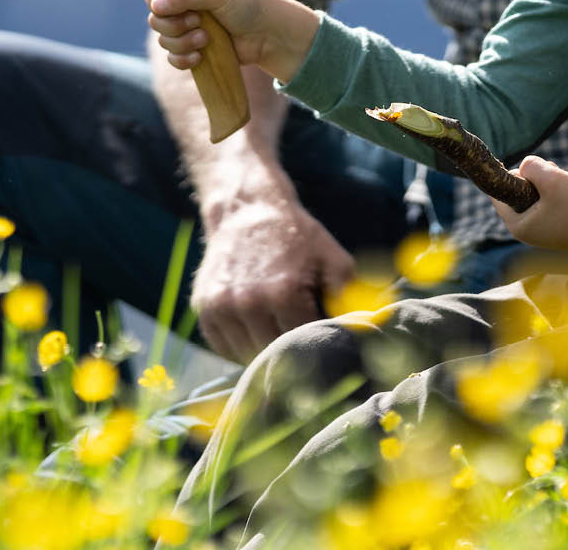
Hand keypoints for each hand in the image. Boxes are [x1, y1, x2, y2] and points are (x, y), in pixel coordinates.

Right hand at [144, 0, 318, 82]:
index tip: (171, 7)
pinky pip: (173, 59)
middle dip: (173, 24)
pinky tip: (200, 57)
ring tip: (207, 39)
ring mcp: (190, 28)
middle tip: (197, 22)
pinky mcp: (196, 50)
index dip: (157, 1)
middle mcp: (186, 5)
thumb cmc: (250, 5)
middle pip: (155, 18)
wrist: (272, 35)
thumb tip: (155, 5)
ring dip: (182, 42)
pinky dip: (182, 59)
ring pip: (164, 40)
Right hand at [192, 197, 355, 362]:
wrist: (248, 210)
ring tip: (276, 335)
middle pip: (273, 358)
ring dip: (261, 355)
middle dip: (289, 358)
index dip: (315, 352)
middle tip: (301, 349)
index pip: (303, 349)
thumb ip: (349, 297)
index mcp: (284, 293)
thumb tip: (364, 331)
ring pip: (245, 357)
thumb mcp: (333, 258)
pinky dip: (238, 347)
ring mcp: (221, 307)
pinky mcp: (203, 308)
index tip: (322, 349)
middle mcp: (248, 304)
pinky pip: (222, 348)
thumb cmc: (296, 237)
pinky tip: (254, 330)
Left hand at [490, 156, 567, 257]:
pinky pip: (549, 205)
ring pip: (535, 197)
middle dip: (532, 178)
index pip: (499, 195)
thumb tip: (525, 167)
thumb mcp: (551, 179)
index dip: (512, 175)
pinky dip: (556, 193)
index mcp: (519, 226)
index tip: (530, 169)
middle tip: (549, 170)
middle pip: (519, 194)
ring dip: (546, 183)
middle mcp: (529, 234)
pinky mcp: (560, 230)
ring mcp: (545, 233)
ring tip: (561, 177)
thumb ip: (531, 167)